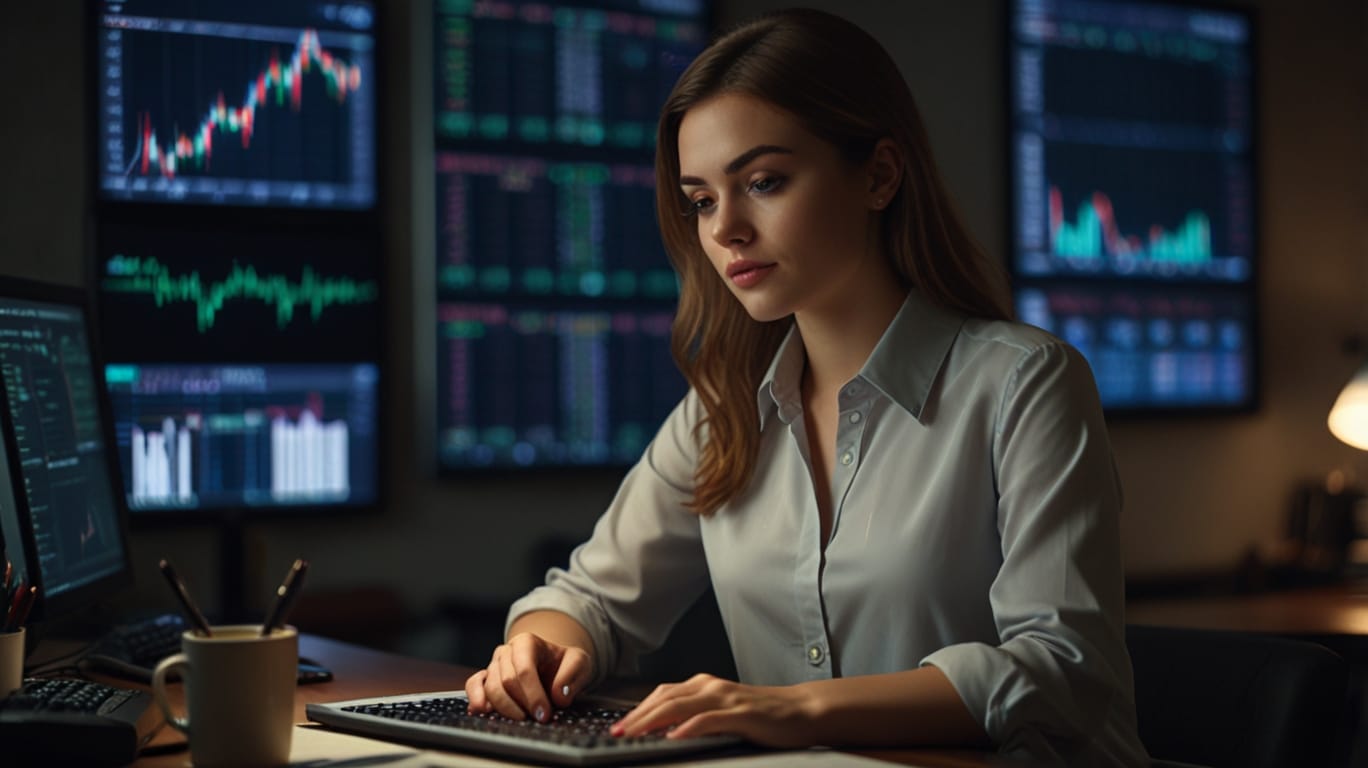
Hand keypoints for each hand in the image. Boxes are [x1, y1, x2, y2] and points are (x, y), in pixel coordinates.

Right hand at [464, 632, 592, 722]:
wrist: (553, 665)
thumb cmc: (564, 663)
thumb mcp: (579, 662)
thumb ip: (573, 674)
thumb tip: (559, 695)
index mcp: (526, 642)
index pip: (524, 669)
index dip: (533, 694)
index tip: (545, 714)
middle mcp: (506, 652)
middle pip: (506, 680)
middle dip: (522, 704)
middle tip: (538, 719)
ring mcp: (493, 665)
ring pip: (490, 687)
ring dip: (505, 708)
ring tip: (520, 720)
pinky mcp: (485, 679)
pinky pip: (473, 685)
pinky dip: (476, 699)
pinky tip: (483, 713)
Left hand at [611, 674, 819, 746]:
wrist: (799, 710)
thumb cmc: (761, 714)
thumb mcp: (722, 712)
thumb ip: (696, 716)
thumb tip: (664, 731)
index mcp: (704, 685)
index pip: (661, 695)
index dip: (637, 710)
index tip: (618, 727)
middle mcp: (710, 686)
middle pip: (664, 699)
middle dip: (637, 716)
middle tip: (617, 733)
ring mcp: (725, 698)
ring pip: (680, 706)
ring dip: (653, 720)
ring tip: (634, 734)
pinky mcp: (740, 713)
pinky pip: (709, 719)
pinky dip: (688, 727)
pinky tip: (674, 737)